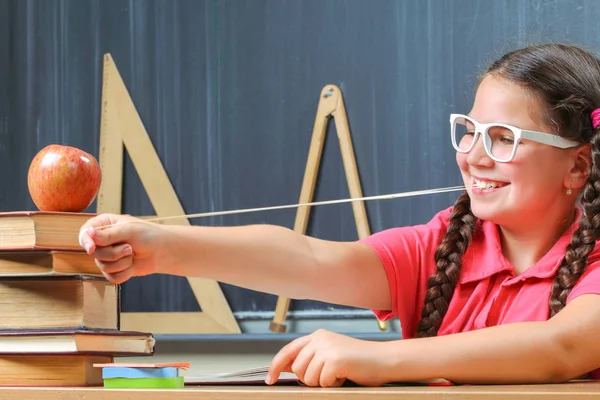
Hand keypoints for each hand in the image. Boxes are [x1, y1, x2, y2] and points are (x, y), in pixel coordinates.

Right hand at [78, 214, 170, 283]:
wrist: (163, 251)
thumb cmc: (148, 235)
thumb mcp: (129, 231)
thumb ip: (108, 235)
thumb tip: (89, 235)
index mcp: (104, 225)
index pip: (85, 233)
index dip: (86, 241)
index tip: (92, 248)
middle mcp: (103, 240)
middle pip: (94, 253)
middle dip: (113, 254)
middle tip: (129, 248)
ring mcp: (108, 255)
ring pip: (103, 267)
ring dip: (121, 263)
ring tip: (133, 254)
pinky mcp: (115, 269)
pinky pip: (111, 277)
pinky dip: (124, 273)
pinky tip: (132, 265)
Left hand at [267, 329, 390, 386]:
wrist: (384, 360)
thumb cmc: (360, 361)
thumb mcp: (331, 354)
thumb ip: (310, 358)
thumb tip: (287, 368)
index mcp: (317, 336)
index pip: (288, 350)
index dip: (276, 365)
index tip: (270, 379)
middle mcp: (319, 339)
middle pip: (297, 369)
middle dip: (309, 379)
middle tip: (329, 376)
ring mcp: (327, 348)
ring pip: (308, 378)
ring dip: (322, 382)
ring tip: (338, 374)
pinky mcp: (334, 360)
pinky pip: (322, 383)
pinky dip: (333, 384)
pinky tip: (345, 375)